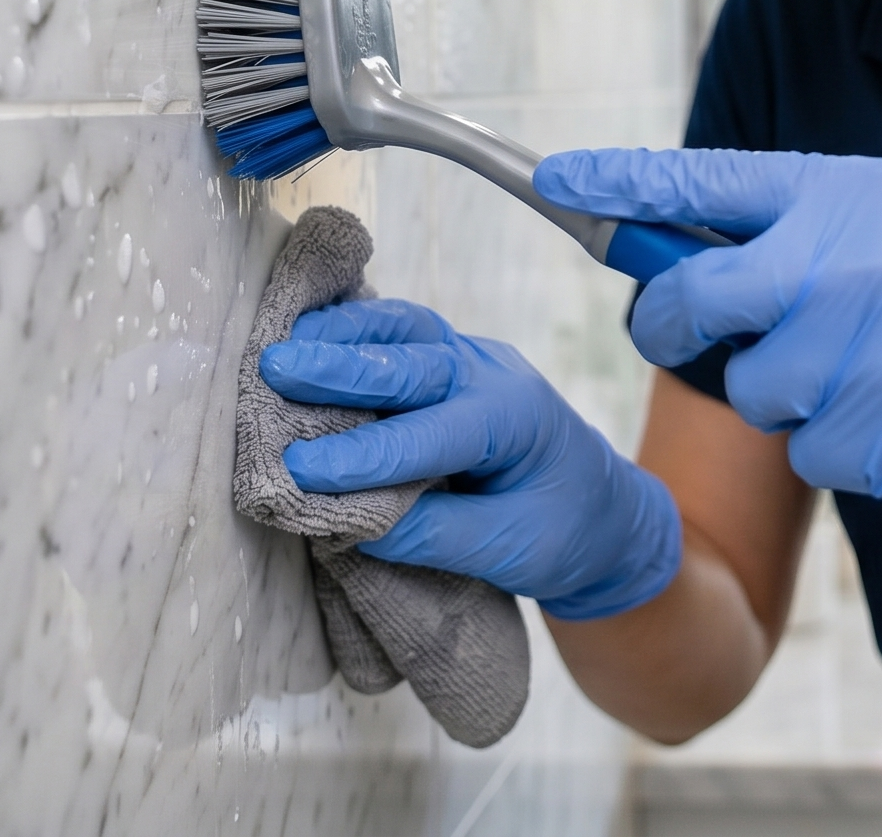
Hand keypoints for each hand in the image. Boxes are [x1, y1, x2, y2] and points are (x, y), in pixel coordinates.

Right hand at [260, 299, 680, 621]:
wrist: (607, 512)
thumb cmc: (565, 534)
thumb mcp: (509, 551)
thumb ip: (432, 536)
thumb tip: (345, 524)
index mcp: (518, 420)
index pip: (430, 435)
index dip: (363, 456)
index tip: (299, 469)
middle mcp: (494, 375)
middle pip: (415, 360)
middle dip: (342, 367)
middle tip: (274, 370)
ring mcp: (473, 361)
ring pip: (408, 331)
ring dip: (344, 334)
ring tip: (283, 344)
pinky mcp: (453, 363)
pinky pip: (403, 336)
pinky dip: (356, 331)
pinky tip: (310, 333)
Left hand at [536, 149, 881, 627]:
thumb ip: (812, 227)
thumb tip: (688, 243)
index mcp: (858, 194)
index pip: (711, 179)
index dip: (623, 183)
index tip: (557, 184)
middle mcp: (855, 260)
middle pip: (694, 297)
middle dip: (671, 325)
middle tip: (687, 337)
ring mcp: (870, 349)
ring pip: (753, 388)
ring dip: (790, 396)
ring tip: (877, 376)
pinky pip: (809, 450)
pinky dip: (843, 446)